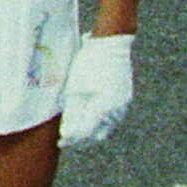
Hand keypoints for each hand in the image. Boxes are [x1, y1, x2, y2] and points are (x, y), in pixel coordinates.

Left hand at [60, 32, 136, 148]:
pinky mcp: (124, 98)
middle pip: (98, 134)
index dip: (72, 139)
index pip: (86, 131)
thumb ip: (72, 111)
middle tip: (67, 136)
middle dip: (82, 138)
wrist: (111, 43)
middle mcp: (117, 109)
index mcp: (103, 106)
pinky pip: (112, 117)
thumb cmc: (88, 63)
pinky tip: (88, 115)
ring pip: (107, 127)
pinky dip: (100, 120)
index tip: (61, 142)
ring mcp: (123, 104)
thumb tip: (67, 131)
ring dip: (92, 130)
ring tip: (76, 126)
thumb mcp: (74, 87)